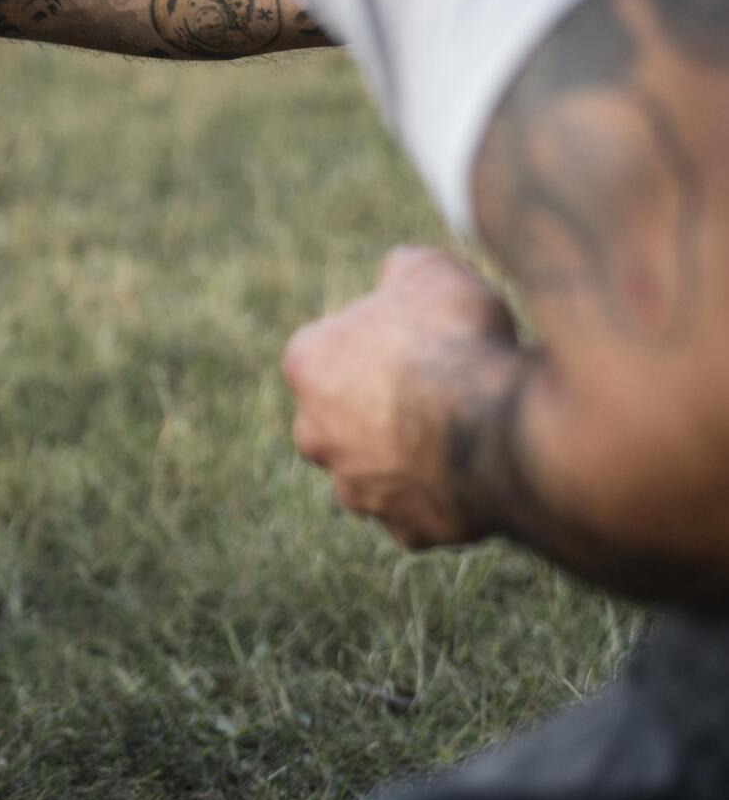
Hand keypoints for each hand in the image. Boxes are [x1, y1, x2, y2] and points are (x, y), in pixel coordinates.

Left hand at [282, 247, 521, 549]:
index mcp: (307, 364)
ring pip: (377, 470)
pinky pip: (421, 512)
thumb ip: (401, 271)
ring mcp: (356, 487)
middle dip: (380, 407)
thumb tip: (395, 272)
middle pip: (343, 417)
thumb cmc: (455, 338)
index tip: (419, 339)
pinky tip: (478, 475)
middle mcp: (313, 433)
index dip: (378, 342)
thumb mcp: (429, 271)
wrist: (494, 420)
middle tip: (439, 391)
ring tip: (464, 433)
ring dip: (410, 456)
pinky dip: (445, 498)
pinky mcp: (404, 528)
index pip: (329, 350)